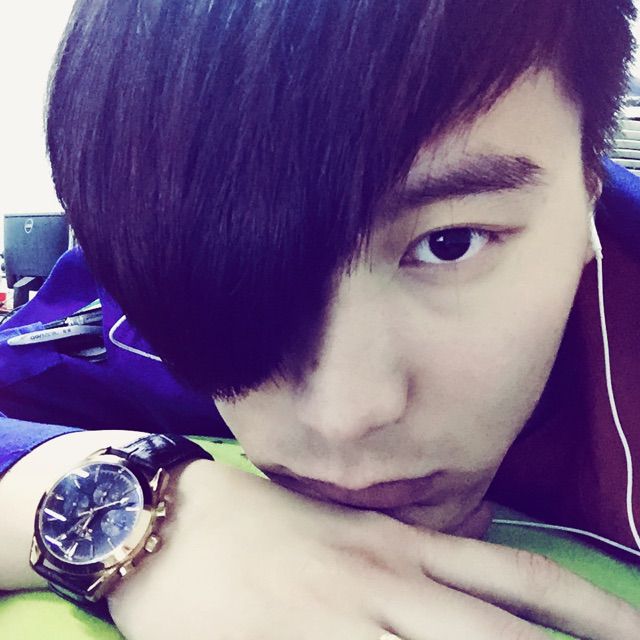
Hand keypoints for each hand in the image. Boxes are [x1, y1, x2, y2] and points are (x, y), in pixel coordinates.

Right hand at [109, 460, 639, 639]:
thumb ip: (409, 548)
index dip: (589, 607)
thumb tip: (472, 567)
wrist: (166, 523)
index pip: (517, 576)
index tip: (637, 627)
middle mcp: (386, 581)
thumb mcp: (342, 522)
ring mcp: (343, 621)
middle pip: (500, 631)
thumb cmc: (253, 516)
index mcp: (399, 543)